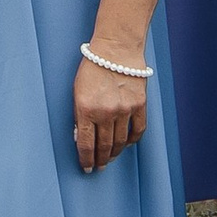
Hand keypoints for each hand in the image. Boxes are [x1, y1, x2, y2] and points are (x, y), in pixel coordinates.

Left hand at [73, 37, 149, 173]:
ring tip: (109, 158)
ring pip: (120, 142)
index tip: (87, 168)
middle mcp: (106, 113)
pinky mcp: (139, 105)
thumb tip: (81, 138)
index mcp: (86, 109)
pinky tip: (125, 144)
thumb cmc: (92, 68)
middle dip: (100, 160)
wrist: (116, 49)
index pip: (86, 145)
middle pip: (104, 147)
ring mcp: (125, 110)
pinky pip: (137, 131)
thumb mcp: (77, 91)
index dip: (86, 160)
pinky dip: (131, 141)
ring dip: (114, 153)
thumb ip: (79, 116)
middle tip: (99, 167)